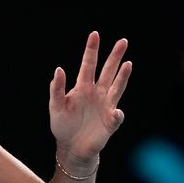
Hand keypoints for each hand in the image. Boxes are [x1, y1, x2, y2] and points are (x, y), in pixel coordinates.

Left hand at [49, 31, 131, 161]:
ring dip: (123, 76)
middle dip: (115, 56)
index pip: (88, 64)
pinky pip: (116, 116)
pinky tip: (115, 112)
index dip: (91, 50)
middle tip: (123, 40)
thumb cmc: (62, 125)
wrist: (72, 147)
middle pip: (108, 71)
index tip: (95, 34)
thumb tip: (59, 69)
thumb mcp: (55, 106)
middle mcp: (97, 93)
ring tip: (128, 63)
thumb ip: (56, 89)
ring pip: (117, 87)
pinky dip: (117, 114)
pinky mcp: (111, 121)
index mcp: (82, 87)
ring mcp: (106, 106)